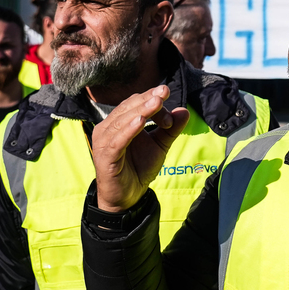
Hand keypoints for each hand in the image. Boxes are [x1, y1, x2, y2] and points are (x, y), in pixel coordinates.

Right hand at [93, 85, 189, 211]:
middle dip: (148, 101)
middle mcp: (109, 128)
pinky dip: (129, 130)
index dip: (152, 98)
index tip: (168, 94)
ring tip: (156, 103)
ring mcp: (105, 142)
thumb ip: (171, 129)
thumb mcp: (160, 145)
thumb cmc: (140, 167)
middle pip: (129, 108)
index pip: (135, 102)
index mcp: (120, 122)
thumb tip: (184, 111)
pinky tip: (140, 122)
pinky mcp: (105, 157)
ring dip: (141, 111)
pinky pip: (117, 141)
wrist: (129, 196)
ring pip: (122, 121)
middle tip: (164, 93)